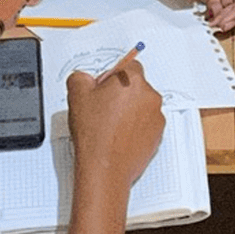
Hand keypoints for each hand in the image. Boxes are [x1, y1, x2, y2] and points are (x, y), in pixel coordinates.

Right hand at [66, 59, 164, 189]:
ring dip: (129, 111)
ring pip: (142, 105)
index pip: (128, 65)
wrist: (105, 168)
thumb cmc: (95, 135)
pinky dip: (135, 127)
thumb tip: (84, 77)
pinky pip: (146, 123)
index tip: (104, 88)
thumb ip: (81, 77)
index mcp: (132, 80)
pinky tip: (118, 136)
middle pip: (136, 85)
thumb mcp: (76, 95)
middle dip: (121, 94)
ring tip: (110, 126)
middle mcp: (150, 95)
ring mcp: (156, 116)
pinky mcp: (158, 134)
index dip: (112, 76)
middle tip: (103, 109)